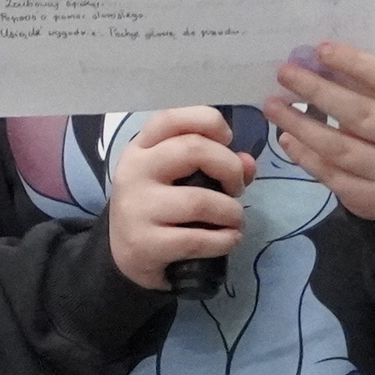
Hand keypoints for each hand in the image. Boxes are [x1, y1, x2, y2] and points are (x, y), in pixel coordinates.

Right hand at [106, 104, 249, 290]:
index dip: (209, 121)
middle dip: (230, 168)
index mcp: (141, 148)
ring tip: (234, 221)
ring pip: (200, 200)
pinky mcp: (145, 244)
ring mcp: (137, 208)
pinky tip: (228, 240)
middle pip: (194, 149)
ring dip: (231, 212)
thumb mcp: (178, 178)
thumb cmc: (160, 208)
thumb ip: (215, 164)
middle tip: (236, 189)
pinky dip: (225, 240)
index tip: (227, 141)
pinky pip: (197, 239)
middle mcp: (134, 172)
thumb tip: (248, 164)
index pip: (172, 118)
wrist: (126, 257)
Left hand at [270, 41, 374, 221]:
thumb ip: (365, 86)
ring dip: (301, 124)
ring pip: (339, 147)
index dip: (356, 63)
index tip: (320, 49)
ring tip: (272, 106)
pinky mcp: (371, 198)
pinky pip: (330, 174)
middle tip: (284, 73)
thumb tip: (312, 62)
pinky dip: (304, 155)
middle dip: (318, 91)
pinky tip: (285, 138)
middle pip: (360, 113)